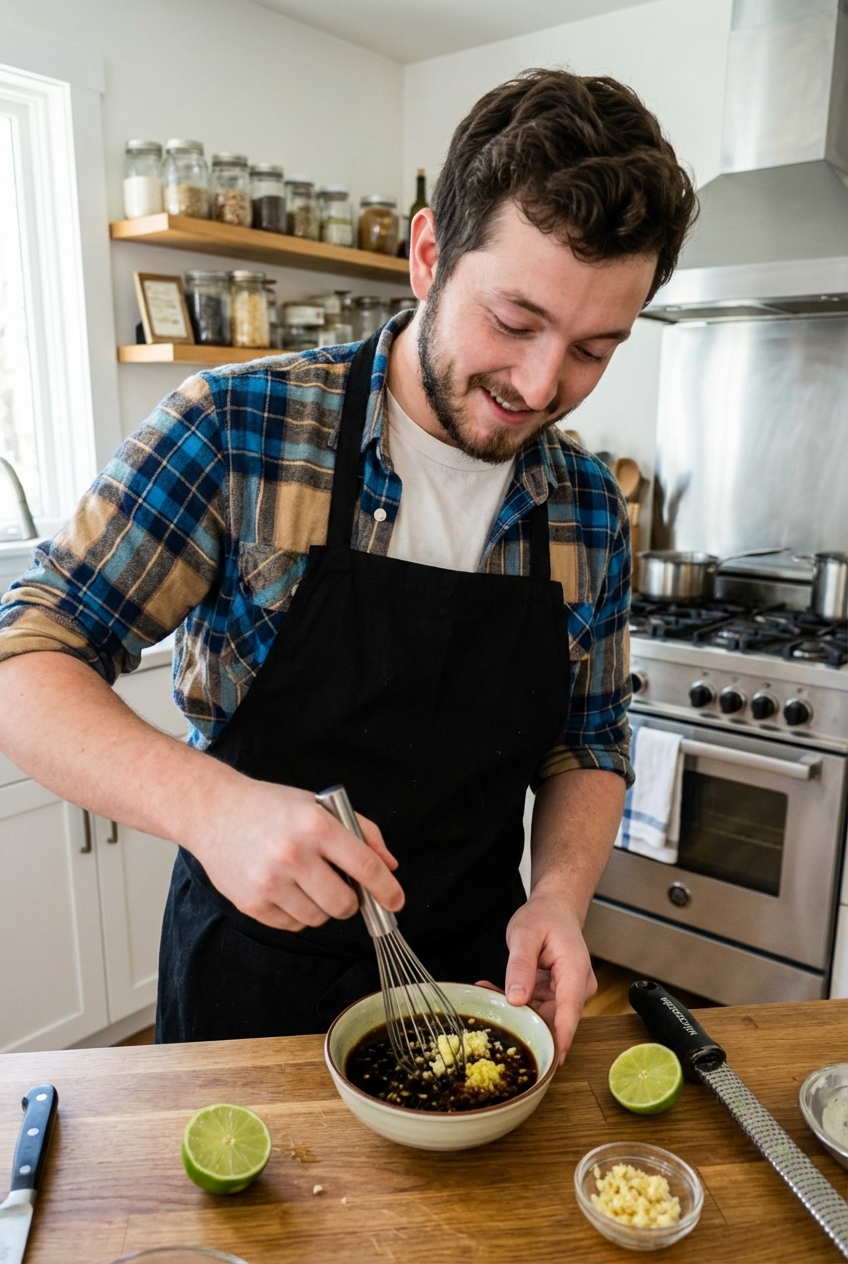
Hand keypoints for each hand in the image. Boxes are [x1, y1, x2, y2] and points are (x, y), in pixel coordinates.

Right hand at [187, 776, 403, 932]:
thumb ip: (362, 832)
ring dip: (323, 907)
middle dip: (351, 901)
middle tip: (342, 887)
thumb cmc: (271, 807)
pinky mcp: (252, 903)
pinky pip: (293, 925)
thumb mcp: (320, 806)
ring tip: (307, 882)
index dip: (386, 889)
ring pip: (319, 918)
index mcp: (316, 826)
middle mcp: (293, 855)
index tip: (396, 901)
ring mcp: (270, 882)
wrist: (214, 812)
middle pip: (344, 904)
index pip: (365, 866)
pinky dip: (298, 913)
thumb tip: (390, 866)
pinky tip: (286, 889)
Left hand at [478, 891, 595, 1062]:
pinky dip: (518, 1002)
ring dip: (517, 1011)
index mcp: (574, 971)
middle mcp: (577, 987)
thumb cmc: (545, 917)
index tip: (551, 1063)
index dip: (560, 1040)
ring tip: (489, 994)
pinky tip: (495, 991)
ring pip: (543, 1015)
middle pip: (554, 1019)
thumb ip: (520, 966)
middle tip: (494, 1017)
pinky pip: (538, 1006)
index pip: (569, 1012)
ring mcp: (569, 992)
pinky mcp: (559, 995)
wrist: (556, 908)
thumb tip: (517, 999)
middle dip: (525, 1022)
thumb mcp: (524, 935)